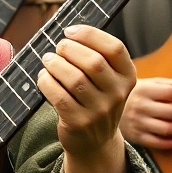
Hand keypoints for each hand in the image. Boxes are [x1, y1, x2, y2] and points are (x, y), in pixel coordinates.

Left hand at [38, 25, 136, 172]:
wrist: (94, 142)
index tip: (70, 30)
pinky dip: (47, 82)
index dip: (90, 34)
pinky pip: (59, 96)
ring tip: (48, 60)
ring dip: (55, 64)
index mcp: (128, 77)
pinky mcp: (79, 123)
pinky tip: (43, 77)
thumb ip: (96, 56)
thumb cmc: (95, 100)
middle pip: (93, 62)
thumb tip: (68, 31)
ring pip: (74, 79)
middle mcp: (118, 94)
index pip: (114, 48)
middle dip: (69, 49)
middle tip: (58, 48)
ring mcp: (100, 111)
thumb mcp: (107, 80)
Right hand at [119, 77, 171, 149]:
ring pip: (166, 128)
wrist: (107, 108)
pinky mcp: (136, 136)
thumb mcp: (148, 84)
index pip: (170, 92)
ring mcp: (138, 122)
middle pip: (171, 112)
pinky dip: (169, 144)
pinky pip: (156, 143)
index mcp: (143, 90)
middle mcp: (140, 107)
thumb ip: (169, 84)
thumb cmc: (133, 95)